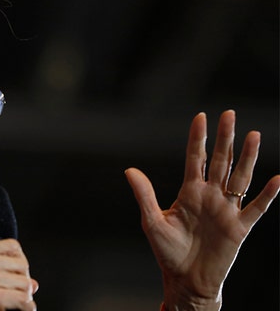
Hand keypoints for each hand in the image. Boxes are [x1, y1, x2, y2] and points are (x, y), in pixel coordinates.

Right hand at [0, 239, 38, 310]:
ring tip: (16, 304)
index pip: (12, 246)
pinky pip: (24, 300)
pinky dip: (27, 308)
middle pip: (22, 264)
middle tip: (17, 294)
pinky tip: (19, 310)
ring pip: (25, 283)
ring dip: (25, 297)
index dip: (20, 262)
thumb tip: (33, 284)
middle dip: (24, 281)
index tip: (16, 276)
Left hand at [125, 110, 279, 310]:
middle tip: (229, 114)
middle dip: (225, 138)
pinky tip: (278, 178)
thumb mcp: (152, 222)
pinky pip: (256, 208)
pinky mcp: (239, 228)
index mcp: (189, 192)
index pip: (196, 159)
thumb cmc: (167, 252)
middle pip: (221, 161)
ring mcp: (226, 210)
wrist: (185, 280)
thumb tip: (129, 170)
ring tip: (254, 135)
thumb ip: (144, 195)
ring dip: (247, 158)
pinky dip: (267, 194)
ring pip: (240, 178)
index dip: (198, 138)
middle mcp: (210, 196)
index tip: (201, 116)